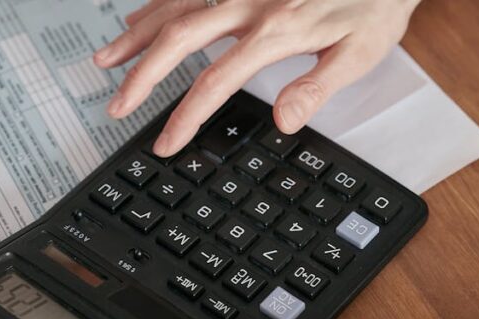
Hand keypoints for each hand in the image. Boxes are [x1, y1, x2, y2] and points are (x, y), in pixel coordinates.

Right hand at [94, 0, 421, 156]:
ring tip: (104, 61)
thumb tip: (284, 121)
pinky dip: (157, 3)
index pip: (215, 81)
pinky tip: (138, 16)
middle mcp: (248, 2)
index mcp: (274, 31)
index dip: (186, 117)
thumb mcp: (359, 53)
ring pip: (173, 6)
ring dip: (136, 34)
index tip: (166, 144)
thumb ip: (317, 86)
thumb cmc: (374, 7)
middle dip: (141, 76)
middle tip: (116, 106)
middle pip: (178, 38)